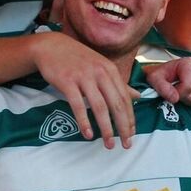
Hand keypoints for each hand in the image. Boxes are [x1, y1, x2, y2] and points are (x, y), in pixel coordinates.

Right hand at [29, 32, 137, 148]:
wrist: (51, 46)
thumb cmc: (78, 59)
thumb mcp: (101, 67)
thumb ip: (119, 83)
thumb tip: (138, 96)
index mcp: (110, 70)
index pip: (125, 99)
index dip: (130, 118)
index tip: (132, 135)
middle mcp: (100, 73)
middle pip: (116, 104)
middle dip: (123, 127)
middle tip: (126, 144)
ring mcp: (83, 77)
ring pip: (99, 107)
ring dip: (106, 129)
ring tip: (109, 144)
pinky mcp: (67, 82)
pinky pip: (78, 105)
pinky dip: (84, 121)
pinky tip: (88, 135)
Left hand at [143, 58, 190, 108]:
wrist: (166, 74)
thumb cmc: (161, 75)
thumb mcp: (155, 78)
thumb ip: (162, 87)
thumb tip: (175, 98)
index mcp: (189, 63)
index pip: (189, 86)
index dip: (179, 94)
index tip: (171, 93)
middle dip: (183, 98)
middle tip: (175, 94)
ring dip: (189, 102)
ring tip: (181, 95)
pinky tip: (189, 99)